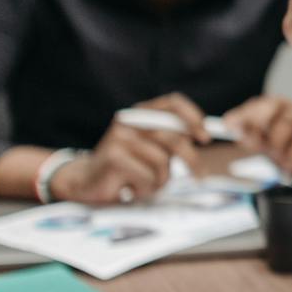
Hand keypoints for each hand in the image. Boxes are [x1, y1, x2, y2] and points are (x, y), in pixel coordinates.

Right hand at [53, 98, 200, 203]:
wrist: (86, 181)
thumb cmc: (127, 166)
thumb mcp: (152, 148)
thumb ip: (173, 139)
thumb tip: (204, 135)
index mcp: (141, 113)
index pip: (173, 103)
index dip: (193, 117)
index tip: (205, 137)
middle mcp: (130, 120)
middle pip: (173, 137)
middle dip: (192, 159)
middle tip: (201, 176)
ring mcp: (120, 138)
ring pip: (162, 162)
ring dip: (160, 180)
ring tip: (146, 183)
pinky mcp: (114, 158)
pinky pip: (147, 177)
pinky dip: (145, 189)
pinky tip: (130, 189)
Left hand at [225, 96, 291, 181]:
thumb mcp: (266, 145)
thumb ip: (248, 134)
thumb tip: (228, 123)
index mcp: (279, 110)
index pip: (260, 103)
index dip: (244, 113)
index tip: (229, 125)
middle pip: (274, 104)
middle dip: (260, 123)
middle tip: (257, 144)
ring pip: (289, 121)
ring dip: (279, 143)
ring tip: (280, 161)